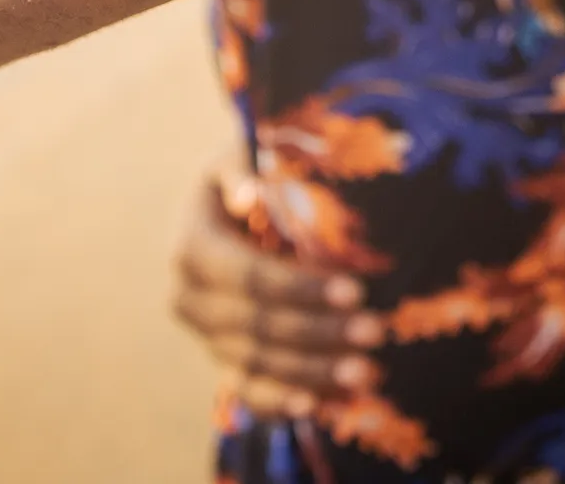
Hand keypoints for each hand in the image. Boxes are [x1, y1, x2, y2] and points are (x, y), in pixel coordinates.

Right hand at [173, 166, 382, 419]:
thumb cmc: (250, 173)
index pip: (249, 277)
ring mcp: (205, 334)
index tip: (355, 291)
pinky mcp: (223, 358)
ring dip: (311, 373)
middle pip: (256, 326)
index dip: (300, 289)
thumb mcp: (241, 155)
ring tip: (366, 373)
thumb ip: (242, 169)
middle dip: (318, 333)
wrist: (231, 207)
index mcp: (194, 248)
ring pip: (256, 364)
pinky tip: (320, 408)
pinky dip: (282, 403)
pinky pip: (249, 390)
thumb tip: (250, 195)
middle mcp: (190, 298)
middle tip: (374, 333)